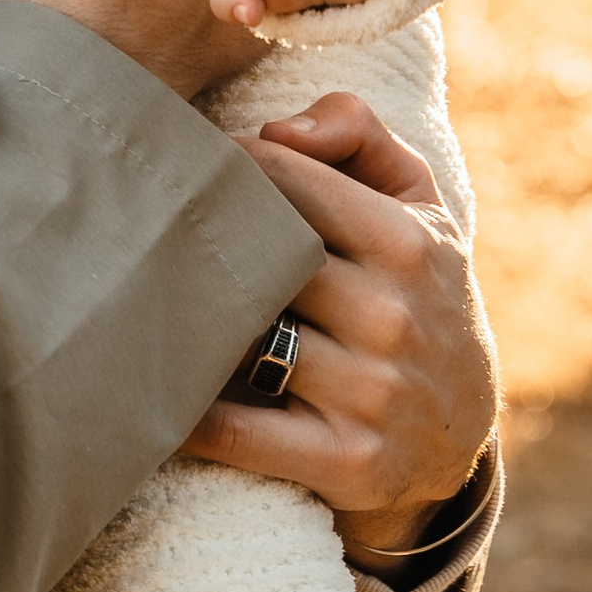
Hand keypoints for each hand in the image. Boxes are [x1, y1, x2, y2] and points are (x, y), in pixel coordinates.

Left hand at [178, 93, 496, 556]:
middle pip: (257, 259)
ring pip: (242, 341)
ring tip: (132, 302)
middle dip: (194, 245)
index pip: (283, 179)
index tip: (182, 173)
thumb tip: (278, 129)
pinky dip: (183, 416)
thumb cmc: (411, 291)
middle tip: (135, 235)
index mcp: (408, 241)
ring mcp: (373, 392)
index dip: (220, 169)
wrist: (458, 435)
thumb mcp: (414, 204)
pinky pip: (237, 433)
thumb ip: (356, 133)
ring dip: (182, 324)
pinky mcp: (347, 461)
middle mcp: (394, 315)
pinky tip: (142, 390)